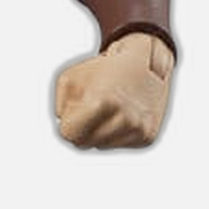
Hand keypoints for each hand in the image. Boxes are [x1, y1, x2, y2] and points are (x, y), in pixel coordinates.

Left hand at [54, 33, 173, 148]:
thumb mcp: (71, 77)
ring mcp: (138, 130)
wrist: (146, 63)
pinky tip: (122, 115)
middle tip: (90, 109)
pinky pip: (118, 145)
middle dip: (81, 129)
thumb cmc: (104, 69)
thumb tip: (66, 125)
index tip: (75, 111)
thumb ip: (60, 105)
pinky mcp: (148, 137)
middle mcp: (124, 119)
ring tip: (109, 110)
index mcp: (102, 102)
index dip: (67, 123)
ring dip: (98, 131)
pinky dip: (115, 133)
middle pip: (83, 143)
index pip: (69, 134)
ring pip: (100, 146)